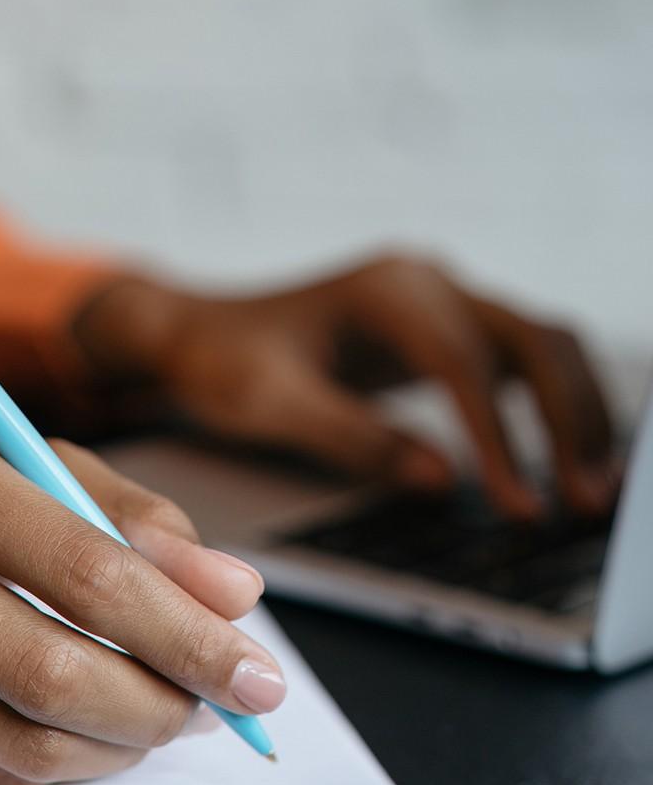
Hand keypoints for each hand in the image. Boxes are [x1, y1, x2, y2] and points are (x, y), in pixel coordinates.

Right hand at [0, 412, 280, 784]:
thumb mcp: (19, 458)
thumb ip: (130, 515)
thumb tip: (234, 597)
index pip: (77, 564)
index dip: (184, 630)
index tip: (258, 668)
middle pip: (46, 670)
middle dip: (164, 704)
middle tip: (224, 708)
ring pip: (17, 740)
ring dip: (121, 744)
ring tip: (165, 714)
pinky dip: (61, 761)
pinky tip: (90, 730)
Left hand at [74, 252, 615, 516]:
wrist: (194, 334)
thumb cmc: (220, 361)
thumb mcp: (269, 405)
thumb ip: (351, 437)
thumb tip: (441, 478)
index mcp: (386, 290)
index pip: (466, 362)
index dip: (502, 435)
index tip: (519, 501)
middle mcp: (426, 282)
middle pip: (535, 340)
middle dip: (570, 420)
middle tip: (587, 501)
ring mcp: (440, 301)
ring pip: (542, 345)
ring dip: (575, 414)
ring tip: (590, 490)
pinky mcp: (442, 331)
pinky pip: (519, 362)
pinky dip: (550, 409)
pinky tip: (563, 463)